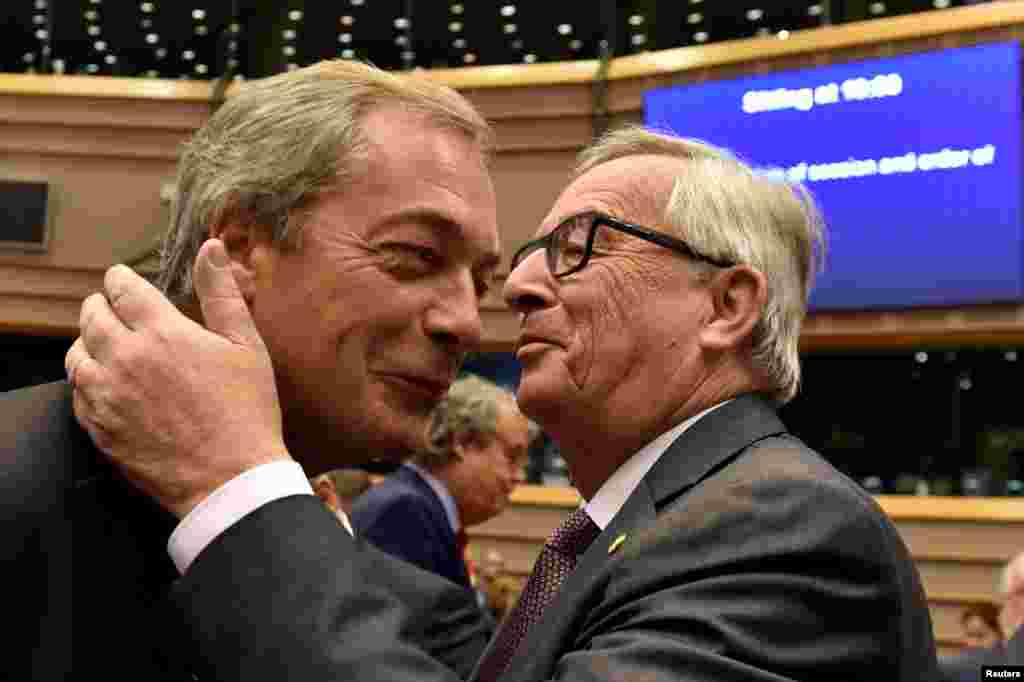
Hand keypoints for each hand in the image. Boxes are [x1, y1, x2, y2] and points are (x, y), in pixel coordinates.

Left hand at [67, 239, 289, 517]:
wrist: (230, 479)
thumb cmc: (246, 411)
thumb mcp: (246, 345)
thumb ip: (221, 293)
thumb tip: (211, 247)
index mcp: (162, 332)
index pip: (122, 288)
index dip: (121, 279)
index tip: (123, 280)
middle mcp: (124, 359)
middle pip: (91, 316)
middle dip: (101, 306)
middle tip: (114, 309)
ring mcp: (106, 396)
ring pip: (75, 354)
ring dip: (89, 343)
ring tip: (107, 346)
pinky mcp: (99, 428)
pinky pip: (77, 394)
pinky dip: (87, 382)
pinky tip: (108, 385)